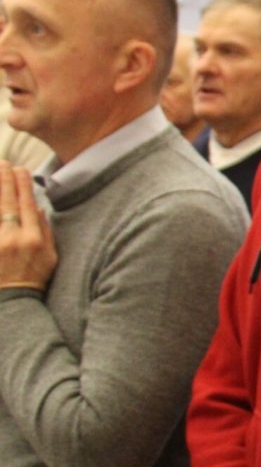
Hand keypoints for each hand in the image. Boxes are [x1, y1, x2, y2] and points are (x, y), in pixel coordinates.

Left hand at [0, 166, 55, 290]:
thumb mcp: (50, 257)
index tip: (20, 169)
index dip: (23, 185)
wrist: (13, 302)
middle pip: (8, 203)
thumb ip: (45, 231)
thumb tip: (38, 208)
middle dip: (4, 181)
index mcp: (34, 239)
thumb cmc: (34, 278)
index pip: (27, 205)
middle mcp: (14, 239)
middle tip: (2, 163)